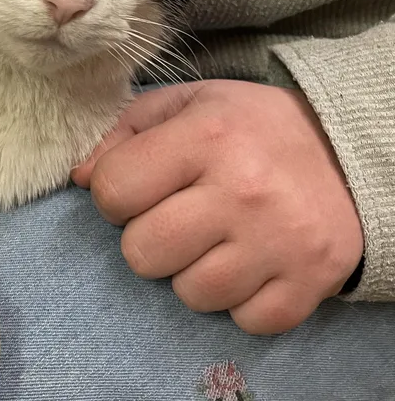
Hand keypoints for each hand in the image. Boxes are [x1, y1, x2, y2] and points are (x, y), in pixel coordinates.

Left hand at [71, 80, 363, 334]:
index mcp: (206, 137)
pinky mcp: (308, 283)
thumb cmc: (249, 125)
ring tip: (213, 238)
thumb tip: (78, 176)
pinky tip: (247, 261)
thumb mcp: (186, 104)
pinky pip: (241, 320)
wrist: (345, 152)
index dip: (113, 192)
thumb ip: (123, 131)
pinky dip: (236, 299)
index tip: (138, 185)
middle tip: (176, 215)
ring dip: (190, 271)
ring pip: (189, 293)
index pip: (113, 191)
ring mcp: (278, 243)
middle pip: (142, 253)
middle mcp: (242, 192)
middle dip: (146, 236)